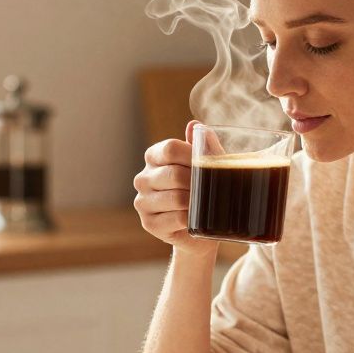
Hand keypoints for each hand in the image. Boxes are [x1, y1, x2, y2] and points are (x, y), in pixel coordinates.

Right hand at [133, 120, 218, 257]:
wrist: (200, 227)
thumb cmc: (204, 190)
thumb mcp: (208, 165)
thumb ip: (202, 144)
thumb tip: (194, 125)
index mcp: (153, 157)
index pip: (170, 148)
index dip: (192, 155)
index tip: (208, 163)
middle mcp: (142, 178)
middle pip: (173, 174)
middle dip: (197, 183)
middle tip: (211, 189)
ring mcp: (142, 202)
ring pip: (175, 198)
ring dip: (196, 202)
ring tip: (205, 204)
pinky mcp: (149, 224)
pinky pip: (176, 218)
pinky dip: (192, 218)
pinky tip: (196, 218)